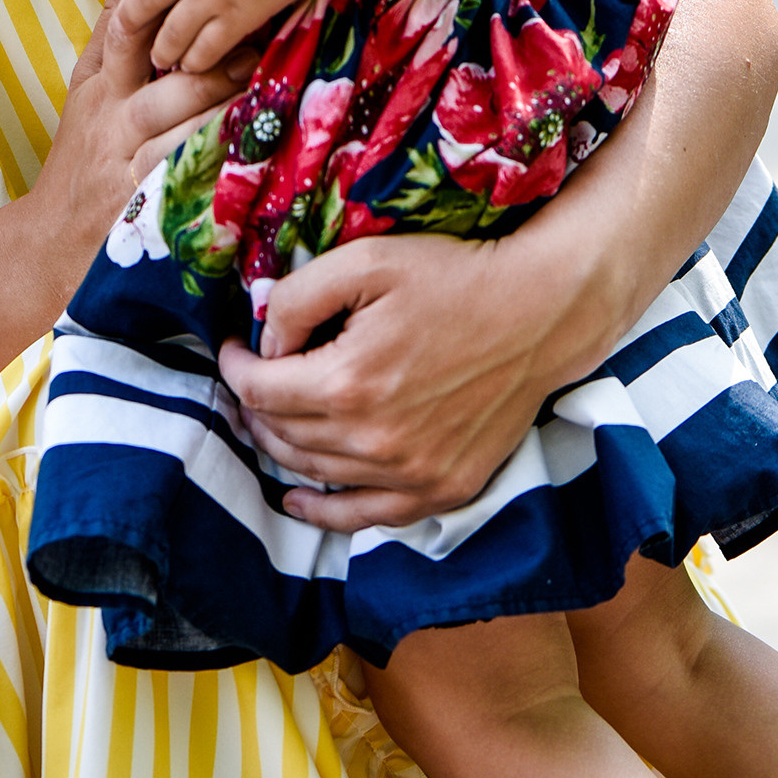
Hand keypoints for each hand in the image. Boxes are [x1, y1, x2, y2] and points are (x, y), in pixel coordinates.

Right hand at [26, 0, 245, 307]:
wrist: (49, 240)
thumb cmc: (80, 159)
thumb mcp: (85, 94)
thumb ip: (110, 39)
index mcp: (97, 88)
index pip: (122, 32)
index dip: (161, 7)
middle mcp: (109, 122)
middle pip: (155, 80)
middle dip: (205, 66)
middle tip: (254, 49)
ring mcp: (124, 165)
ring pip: (174, 130)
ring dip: (219, 109)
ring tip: (260, 94)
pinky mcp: (141, 206)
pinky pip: (183, 178)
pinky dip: (214, 161)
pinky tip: (247, 148)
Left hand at [217, 230, 562, 527]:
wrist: (541, 314)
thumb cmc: (455, 279)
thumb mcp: (366, 262)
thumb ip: (298, 298)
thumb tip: (264, 341)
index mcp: (347, 383)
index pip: (258, 391)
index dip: (236, 367)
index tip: (236, 347)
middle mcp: (374, 439)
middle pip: (280, 434)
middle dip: (254, 404)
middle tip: (254, 377)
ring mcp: (410, 473)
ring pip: (313, 472)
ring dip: (282, 445)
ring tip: (273, 417)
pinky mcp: (441, 489)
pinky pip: (365, 516)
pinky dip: (323, 512)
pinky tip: (298, 499)